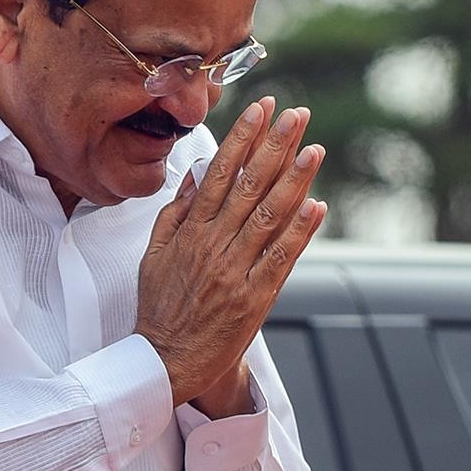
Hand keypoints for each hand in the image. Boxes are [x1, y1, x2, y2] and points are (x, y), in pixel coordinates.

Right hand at [135, 98, 326, 404]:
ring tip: (315, 149)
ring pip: (269, 216)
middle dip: (275, 146)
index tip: (262, 108)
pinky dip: (300, 231)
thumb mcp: (154, 253)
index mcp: (190, 230)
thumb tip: (197, 172)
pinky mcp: (253, 298)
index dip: (243, 137)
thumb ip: (176, 212)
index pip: (220, 172)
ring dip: (294, 179)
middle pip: (249, 185)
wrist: (164, 361)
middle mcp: (213, 244)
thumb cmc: (161, 308)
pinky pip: (281, 258)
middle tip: (297, 115)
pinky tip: (317, 206)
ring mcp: (235, 270)